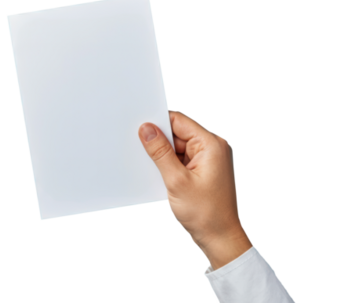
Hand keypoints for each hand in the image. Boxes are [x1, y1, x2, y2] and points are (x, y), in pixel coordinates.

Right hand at [138, 110, 250, 263]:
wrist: (220, 238)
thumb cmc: (206, 213)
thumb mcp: (176, 180)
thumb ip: (160, 152)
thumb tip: (147, 129)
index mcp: (211, 144)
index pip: (179, 120)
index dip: (158, 123)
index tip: (139, 130)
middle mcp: (212, 147)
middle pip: (177, 133)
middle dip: (159, 143)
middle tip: (146, 157)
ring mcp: (208, 159)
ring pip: (176, 147)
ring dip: (163, 157)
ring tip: (159, 173)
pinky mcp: (202, 170)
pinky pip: (180, 159)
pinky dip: (169, 166)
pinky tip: (164, 178)